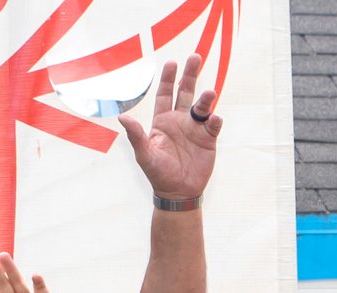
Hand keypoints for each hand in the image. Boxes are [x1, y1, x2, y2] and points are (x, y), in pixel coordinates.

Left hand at [118, 55, 220, 199]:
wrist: (177, 192)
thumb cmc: (158, 173)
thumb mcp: (145, 154)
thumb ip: (136, 135)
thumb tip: (122, 117)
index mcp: (163, 122)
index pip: (166, 95)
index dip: (168, 79)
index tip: (172, 63)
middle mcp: (180, 121)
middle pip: (186, 92)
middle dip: (190, 74)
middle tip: (195, 56)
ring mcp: (195, 128)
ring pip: (202, 106)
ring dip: (205, 98)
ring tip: (209, 93)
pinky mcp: (209, 138)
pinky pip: (213, 125)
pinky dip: (214, 120)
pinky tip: (213, 119)